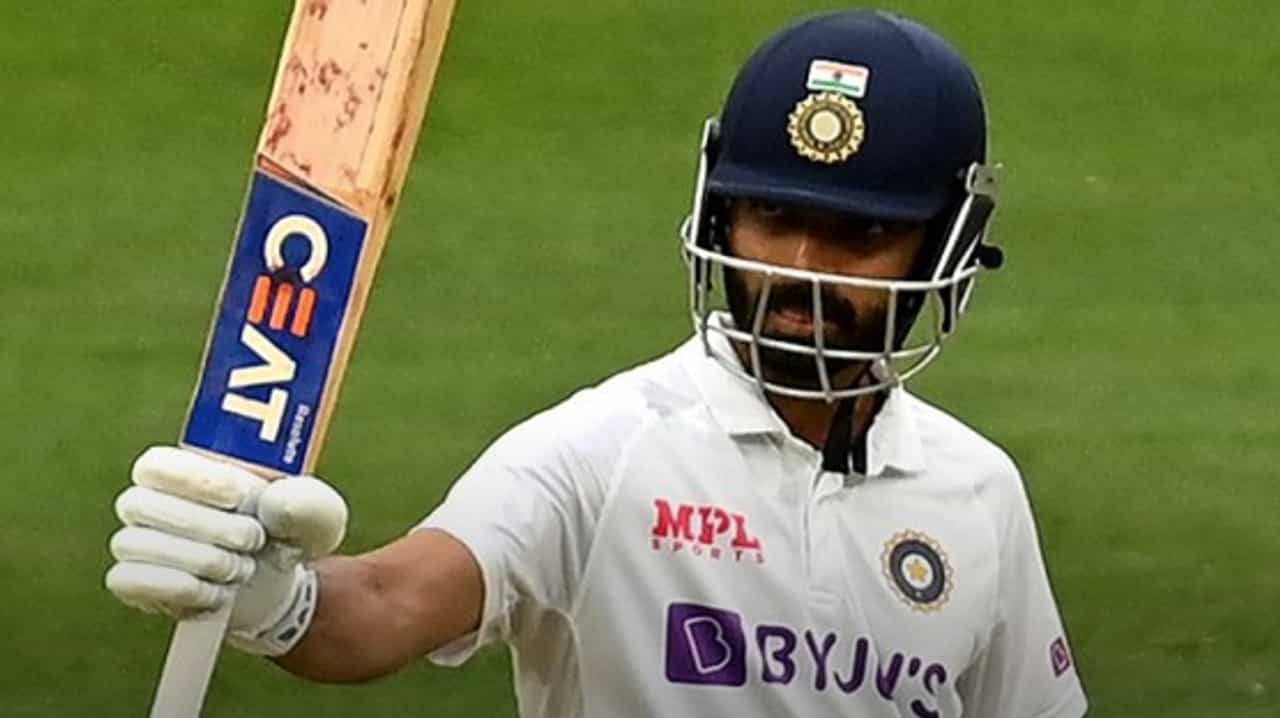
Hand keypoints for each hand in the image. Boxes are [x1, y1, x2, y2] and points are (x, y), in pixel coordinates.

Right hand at [106, 446, 347, 654]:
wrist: (276, 582)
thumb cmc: (287, 531)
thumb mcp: (313, 514)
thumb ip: (307, 502)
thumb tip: (276, 501)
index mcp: (185, 469)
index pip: (157, 463)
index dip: (193, 478)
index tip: (240, 497)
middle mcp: (148, 501)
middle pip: (142, 503)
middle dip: (206, 526)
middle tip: (253, 540)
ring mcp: (135, 541)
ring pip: (137, 544)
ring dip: (199, 561)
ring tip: (241, 569)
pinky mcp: (132, 581)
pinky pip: (131, 580)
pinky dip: (179, 590)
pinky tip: (216, 594)